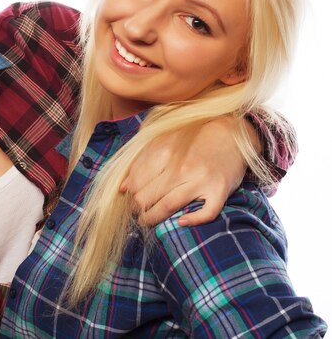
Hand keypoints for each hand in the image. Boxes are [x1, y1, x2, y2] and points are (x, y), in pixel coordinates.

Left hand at [121, 117, 257, 226]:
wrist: (230, 132)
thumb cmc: (192, 139)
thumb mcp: (163, 143)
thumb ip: (141, 162)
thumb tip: (122, 188)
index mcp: (164, 152)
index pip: (136, 182)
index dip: (129, 194)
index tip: (129, 199)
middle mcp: (180, 167)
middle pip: (147, 196)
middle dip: (137, 208)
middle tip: (136, 212)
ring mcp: (200, 179)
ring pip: (168, 206)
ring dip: (152, 218)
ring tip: (146, 221)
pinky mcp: (219, 190)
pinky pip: (206, 213)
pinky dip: (193, 220)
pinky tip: (181, 222)